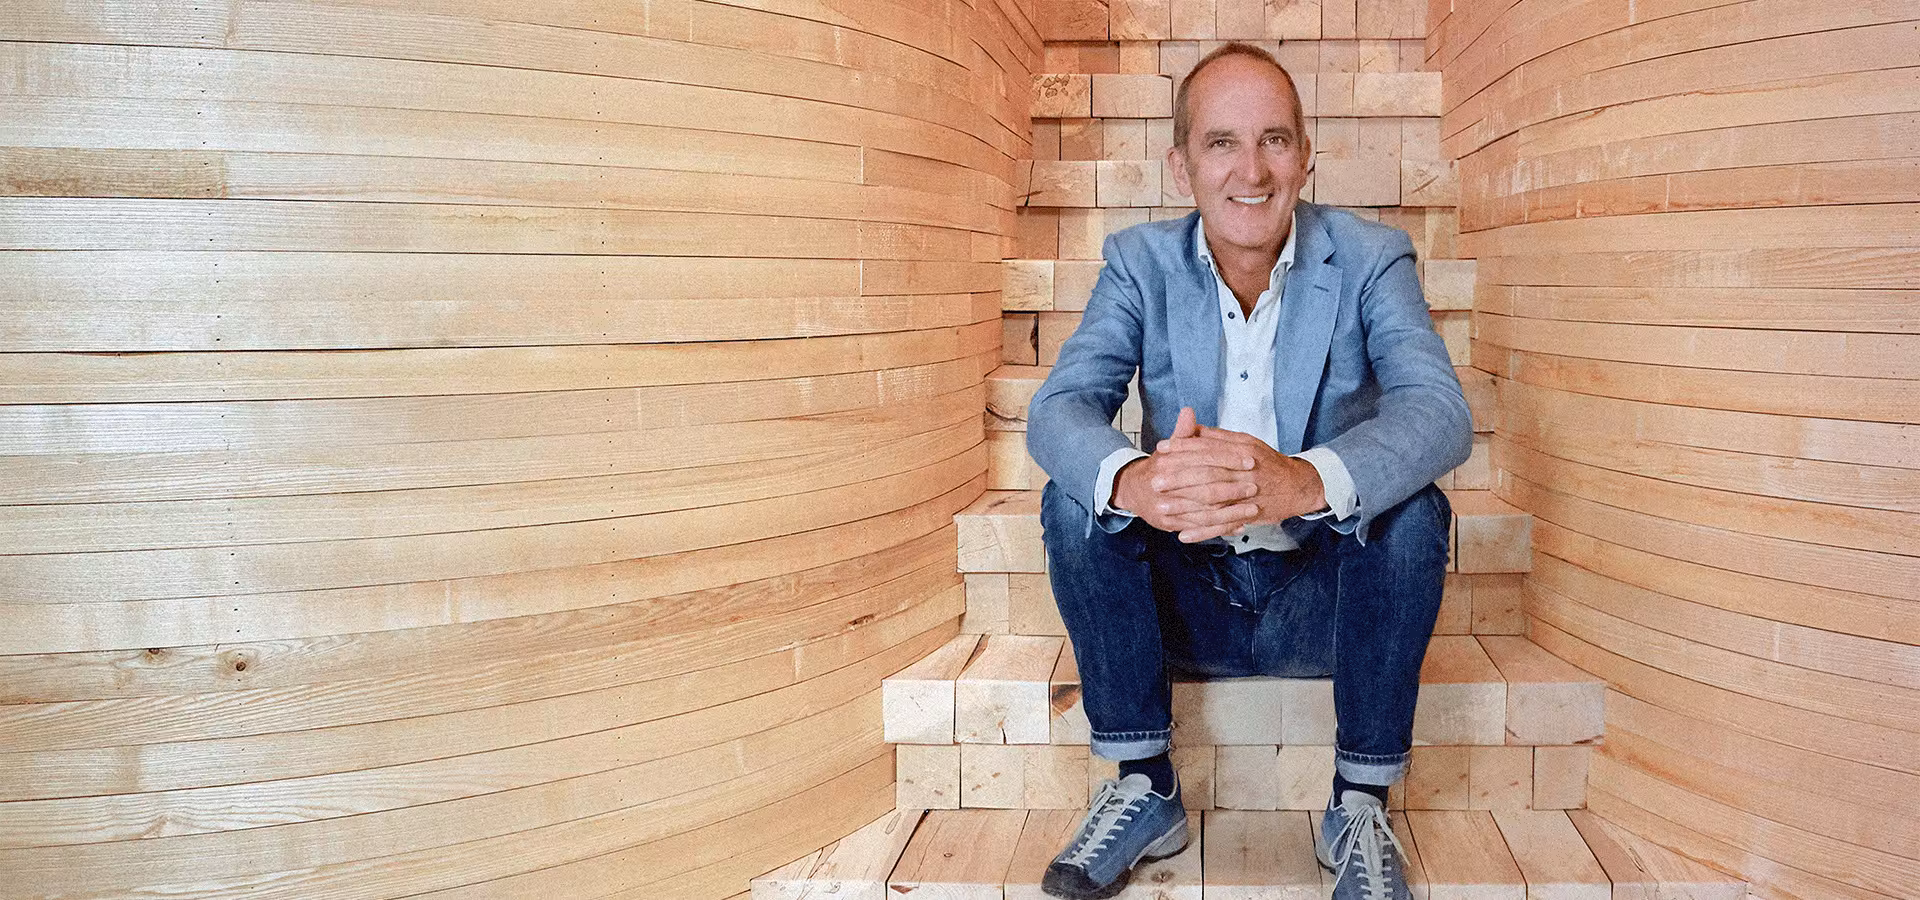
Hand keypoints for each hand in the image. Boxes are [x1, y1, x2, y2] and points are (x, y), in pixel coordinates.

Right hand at [1112, 407, 1261, 540]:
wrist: (1135, 490)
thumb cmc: (1160, 467)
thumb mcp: (1170, 448)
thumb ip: (1183, 433)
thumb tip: (1188, 411)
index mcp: (1166, 463)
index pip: (1203, 460)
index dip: (1228, 459)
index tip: (1250, 460)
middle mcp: (1164, 486)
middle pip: (1204, 489)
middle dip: (1232, 489)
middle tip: (1255, 487)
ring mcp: (1166, 508)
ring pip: (1204, 513)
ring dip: (1231, 512)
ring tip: (1254, 509)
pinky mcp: (1169, 524)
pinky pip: (1199, 528)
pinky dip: (1221, 528)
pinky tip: (1240, 525)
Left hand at [1148, 424, 1328, 541]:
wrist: (1299, 485)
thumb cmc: (1269, 462)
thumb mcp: (1248, 442)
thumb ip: (1220, 437)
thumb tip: (1195, 429)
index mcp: (1242, 451)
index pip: (1208, 448)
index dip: (1183, 448)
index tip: (1161, 449)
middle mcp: (1244, 472)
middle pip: (1207, 474)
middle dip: (1178, 478)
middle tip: (1155, 481)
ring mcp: (1247, 496)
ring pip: (1212, 502)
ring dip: (1185, 506)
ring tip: (1162, 508)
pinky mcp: (1249, 516)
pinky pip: (1223, 526)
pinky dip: (1202, 532)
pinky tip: (1183, 535)